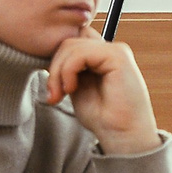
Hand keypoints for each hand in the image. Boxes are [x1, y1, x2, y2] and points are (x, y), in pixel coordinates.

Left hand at [45, 34, 160, 155]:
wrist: (122, 134)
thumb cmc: (102, 116)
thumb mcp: (77, 86)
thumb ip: (69, 67)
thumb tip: (49, 52)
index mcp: (104, 56)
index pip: (74, 38)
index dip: (57, 58)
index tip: (53, 85)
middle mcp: (111, 50)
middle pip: (69, 41)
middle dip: (54, 67)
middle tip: (54, 94)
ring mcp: (116, 51)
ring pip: (71, 46)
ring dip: (58, 72)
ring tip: (61, 94)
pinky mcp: (118, 56)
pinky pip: (80, 54)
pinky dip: (68, 71)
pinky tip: (72, 89)